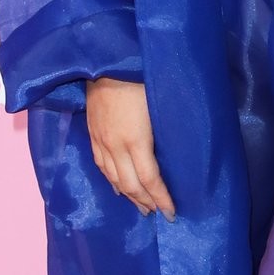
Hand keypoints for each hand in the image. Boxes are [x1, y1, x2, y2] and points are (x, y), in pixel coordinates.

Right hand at [84, 77, 176, 218]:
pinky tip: (118, 188)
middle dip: (146, 202)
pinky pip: (101, 165)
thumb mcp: (161, 104)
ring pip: (114, 178)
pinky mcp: (92, 133)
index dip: (161, 198)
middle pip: (130, 184)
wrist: (106, 60)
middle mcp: (115, 145)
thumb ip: (167, 131)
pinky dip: (111, 181)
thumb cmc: (141, 77)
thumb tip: (181, 151)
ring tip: (142, 207)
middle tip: (160, 214)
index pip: (150, 179)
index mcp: (135, 139)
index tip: (173, 213)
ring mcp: (101, 140)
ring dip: (129, 196)